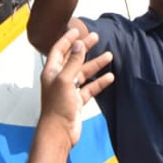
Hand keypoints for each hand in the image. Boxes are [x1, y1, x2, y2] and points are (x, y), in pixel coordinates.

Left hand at [39, 26, 113, 145]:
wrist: (59, 132)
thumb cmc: (57, 107)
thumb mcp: (65, 80)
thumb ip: (73, 62)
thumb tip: (79, 44)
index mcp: (52, 72)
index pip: (59, 50)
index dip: (67, 39)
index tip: (77, 29)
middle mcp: (60, 79)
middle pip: (73, 59)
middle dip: (84, 48)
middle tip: (95, 37)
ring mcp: (69, 90)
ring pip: (84, 73)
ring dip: (95, 64)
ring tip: (109, 55)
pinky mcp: (77, 101)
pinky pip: (90, 88)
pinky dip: (99, 82)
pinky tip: (110, 76)